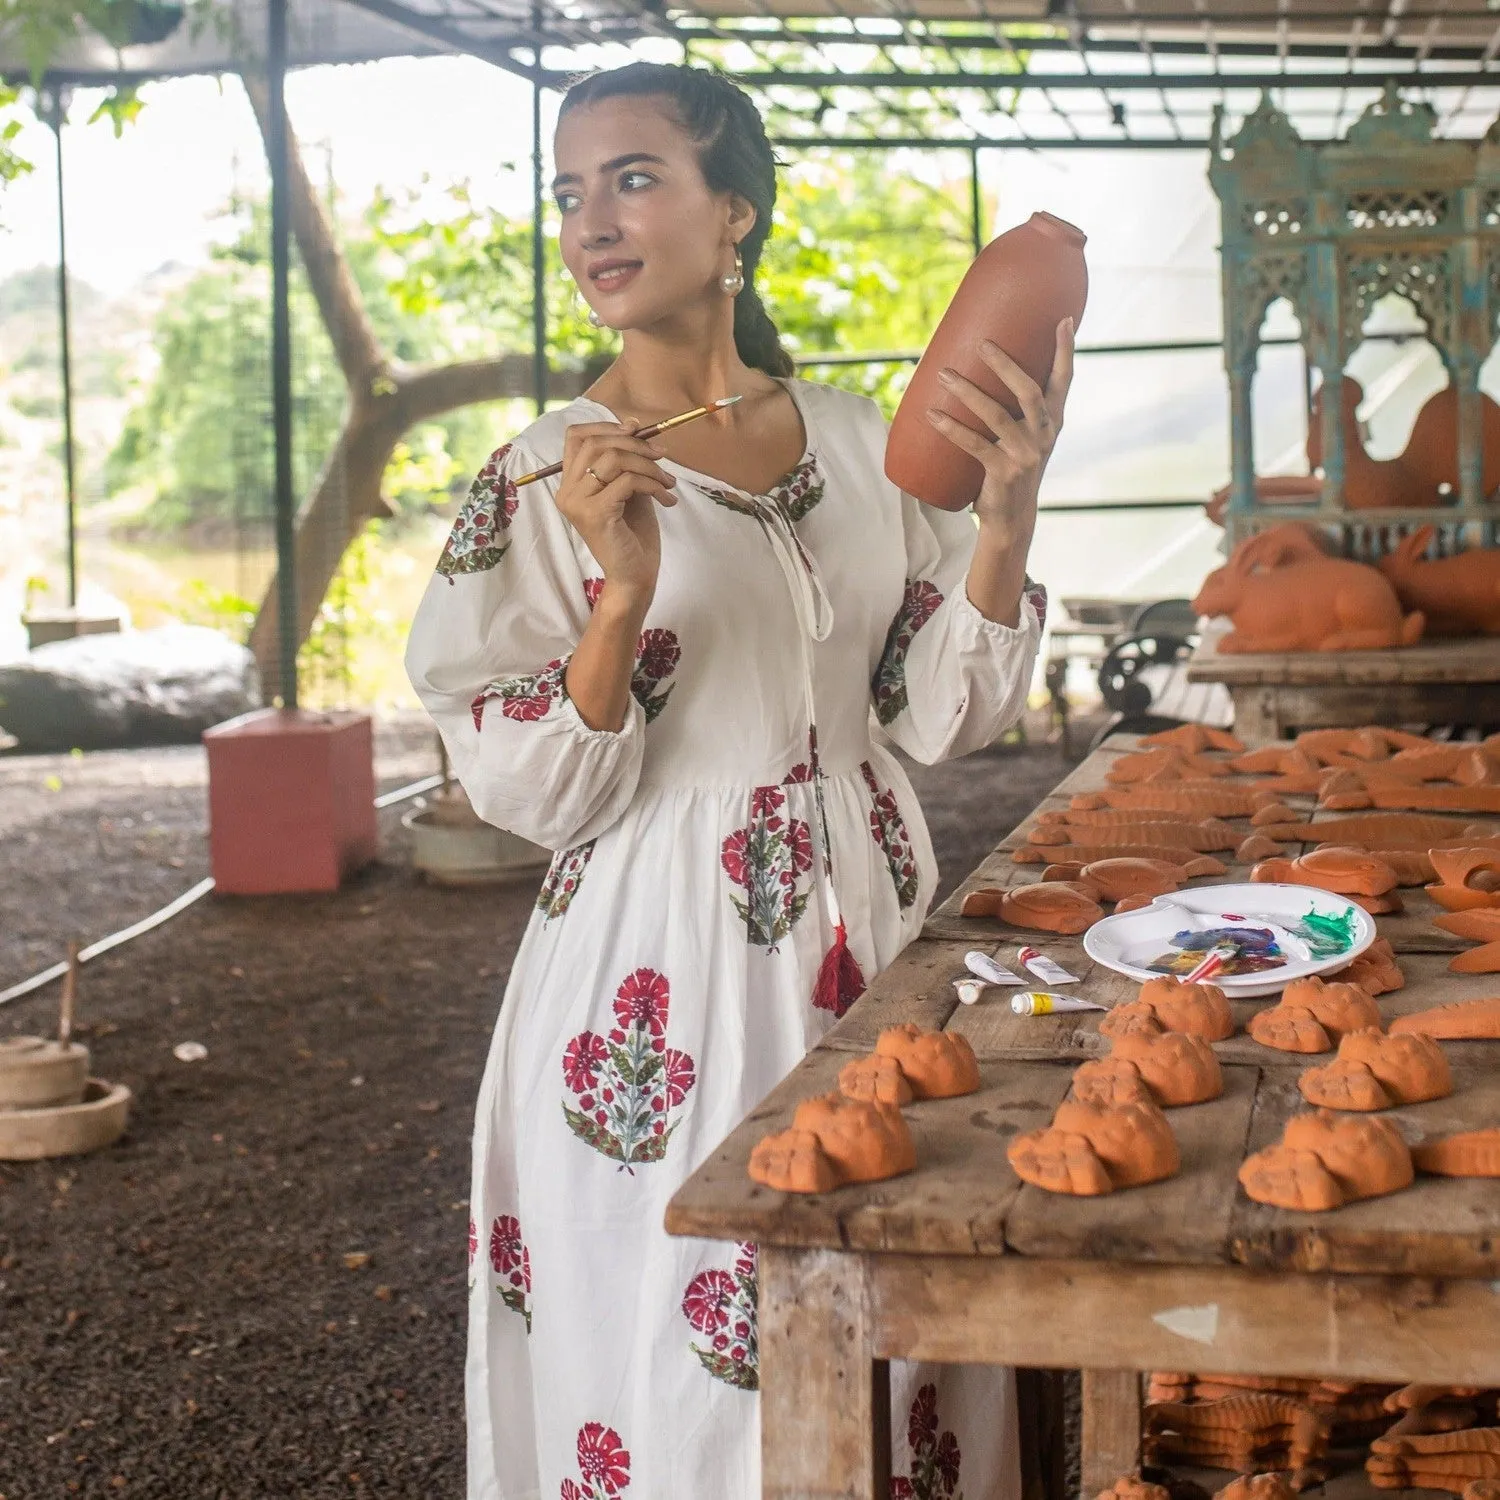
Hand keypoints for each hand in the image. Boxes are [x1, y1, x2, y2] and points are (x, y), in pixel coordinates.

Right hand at [554, 421, 677, 612]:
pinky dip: (652, 484)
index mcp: (571, 483)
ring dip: (649, 466)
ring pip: (613, 458)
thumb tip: (634, 424)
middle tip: (663, 457)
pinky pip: (627, 481)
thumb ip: (626, 460)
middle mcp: (567, 491)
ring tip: (668, 484)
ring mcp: (578, 503)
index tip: (637, 430)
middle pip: (597, 443)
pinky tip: (666, 500)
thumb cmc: (633, 534)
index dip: (606, 425)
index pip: (576, 436)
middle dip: (636, 444)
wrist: (634, 574)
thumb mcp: (629, 488)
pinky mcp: (595, 514)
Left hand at [926, 317, 1074, 545]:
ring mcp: (1024, 455)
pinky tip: (932, 415)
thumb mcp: (1026, 438)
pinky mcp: (1002, 472)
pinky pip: (973, 445)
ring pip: (996, 415)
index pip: (1064, 380)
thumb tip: (987, 368)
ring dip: (967, 392)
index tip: (1063, 320)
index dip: (1065, 350)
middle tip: (982, 344)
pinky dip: (950, 428)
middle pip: (1029, 391)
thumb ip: (1019, 410)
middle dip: (1005, 365)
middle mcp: (1043, 435)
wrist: (1011, 518)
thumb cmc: (1013, 468)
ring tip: (944, 374)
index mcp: (1052, 422)